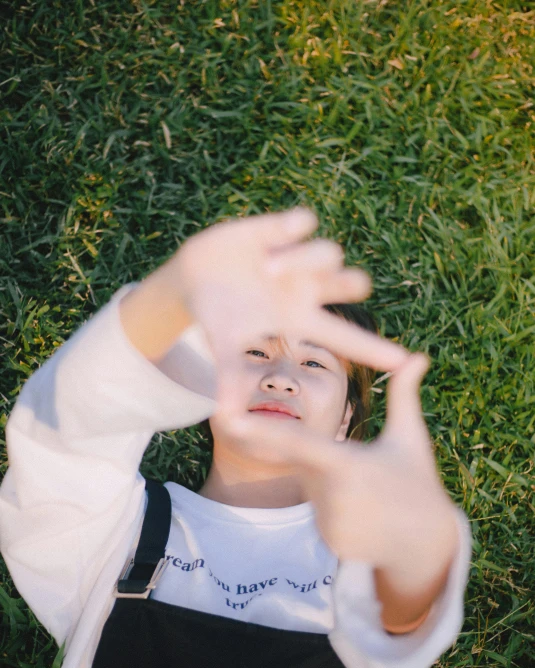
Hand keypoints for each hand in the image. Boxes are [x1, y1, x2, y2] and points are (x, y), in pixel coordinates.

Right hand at [170, 207, 408, 413]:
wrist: (196, 278)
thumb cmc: (219, 317)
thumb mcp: (224, 346)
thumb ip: (228, 378)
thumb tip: (225, 420)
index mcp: (303, 320)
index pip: (348, 339)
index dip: (375, 350)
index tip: (405, 363)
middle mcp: (309, 288)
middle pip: (352, 284)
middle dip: (350, 285)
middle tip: (341, 288)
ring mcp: (297, 257)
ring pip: (329, 253)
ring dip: (304, 262)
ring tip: (267, 270)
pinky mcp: (279, 228)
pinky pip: (303, 222)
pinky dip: (297, 226)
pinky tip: (285, 232)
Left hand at [222, 352, 458, 629]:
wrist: (425, 546)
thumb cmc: (418, 482)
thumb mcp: (411, 438)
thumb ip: (404, 395)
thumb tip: (418, 355)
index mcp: (346, 464)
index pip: (295, 443)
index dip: (261, 430)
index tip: (229, 419)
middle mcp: (330, 495)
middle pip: (306, 462)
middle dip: (323, 459)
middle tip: (352, 470)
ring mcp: (327, 521)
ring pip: (313, 486)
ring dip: (334, 484)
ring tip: (370, 495)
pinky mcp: (326, 540)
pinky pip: (319, 510)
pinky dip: (337, 506)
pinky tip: (366, 514)